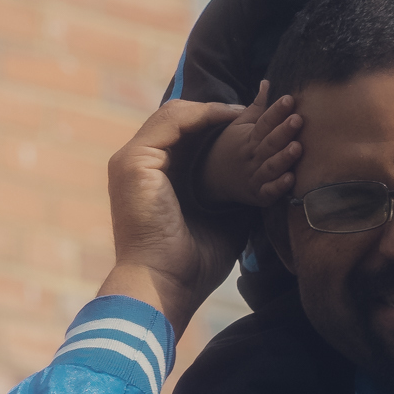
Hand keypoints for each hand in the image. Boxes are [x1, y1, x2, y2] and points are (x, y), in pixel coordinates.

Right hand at [102, 95, 247, 331]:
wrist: (166, 284)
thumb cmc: (192, 264)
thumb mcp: (219, 219)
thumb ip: (230, 194)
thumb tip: (262, 177)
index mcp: (151, 180)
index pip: (182, 138)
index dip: (215, 127)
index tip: (251, 126)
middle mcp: (136, 166)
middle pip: (177, 122)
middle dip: (216, 113)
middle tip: (254, 111)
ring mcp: (131, 162)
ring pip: (175, 115)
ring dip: (213, 109)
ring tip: (248, 111)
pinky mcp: (134, 161)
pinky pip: (172, 121)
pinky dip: (203, 115)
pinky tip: (232, 117)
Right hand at [206, 84, 306, 209]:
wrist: (212, 177)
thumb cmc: (234, 146)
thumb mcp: (241, 125)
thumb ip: (258, 106)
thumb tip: (267, 81)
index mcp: (250, 137)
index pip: (264, 122)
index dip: (276, 111)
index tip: (289, 99)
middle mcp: (253, 156)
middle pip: (269, 143)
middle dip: (283, 131)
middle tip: (298, 120)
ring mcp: (255, 176)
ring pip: (270, 167)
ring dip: (284, 158)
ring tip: (297, 147)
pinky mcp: (259, 194)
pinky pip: (269, 191)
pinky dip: (278, 187)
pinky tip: (291, 179)